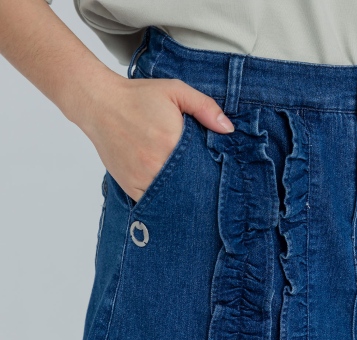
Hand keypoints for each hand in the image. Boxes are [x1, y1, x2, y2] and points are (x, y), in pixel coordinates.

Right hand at [77, 73, 234, 202]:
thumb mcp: (175, 91)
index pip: (203, 168)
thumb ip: (205, 107)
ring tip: (192, 195)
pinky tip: (171, 197)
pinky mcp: (131, 187)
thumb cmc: (139, 96)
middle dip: (199, 188)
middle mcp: (156, 165)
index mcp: (171, 142)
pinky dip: (162, 202)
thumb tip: (228, 129)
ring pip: (171, 199)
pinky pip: (152, 203)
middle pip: (188, 187)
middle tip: (208, 190)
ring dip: (181, 198)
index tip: (218, 175)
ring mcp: (142, 179)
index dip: (212, 173)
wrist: (100, 104)